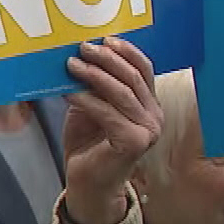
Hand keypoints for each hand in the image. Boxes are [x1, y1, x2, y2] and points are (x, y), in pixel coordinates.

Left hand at [61, 37, 161, 223]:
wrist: (89, 184)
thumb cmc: (90, 146)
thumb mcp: (92, 108)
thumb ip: (95, 87)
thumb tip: (81, 57)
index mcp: (149, 106)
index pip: (144, 70)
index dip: (126, 52)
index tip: (104, 39)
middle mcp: (155, 117)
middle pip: (134, 78)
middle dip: (107, 59)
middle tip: (83, 48)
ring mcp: (148, 131)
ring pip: (122, 93)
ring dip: (94, 75)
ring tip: (71, 65)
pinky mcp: (135, 142)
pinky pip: (108, 112)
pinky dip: (86, 99)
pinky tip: (68, 91)